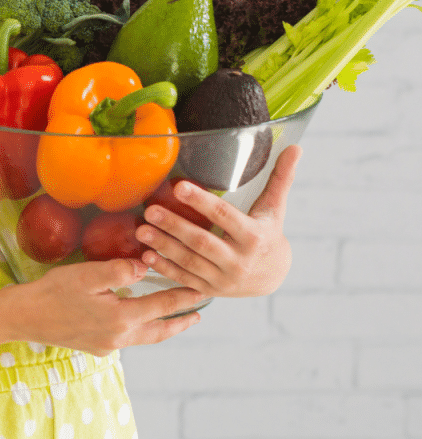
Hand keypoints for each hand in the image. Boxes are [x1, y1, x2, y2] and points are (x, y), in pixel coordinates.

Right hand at [18, 258, 204, 356]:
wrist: (24, 317)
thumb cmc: (53, 292)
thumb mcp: (87, 275)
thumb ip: (119, 270)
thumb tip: (144, 267)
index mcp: (121, 318)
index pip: (163, 305)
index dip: (184, 296)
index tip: (203, 289)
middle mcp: (119, 337)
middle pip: (160, 330)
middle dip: (181, 321)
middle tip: (199, 313)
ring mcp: (107, 345)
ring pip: (145, 337)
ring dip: (163, 328)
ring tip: (176, 321)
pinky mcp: (96, 347)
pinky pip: (128, 340)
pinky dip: (142, 330)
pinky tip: (137, 321)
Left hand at [136, 144, 302, 297]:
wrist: (272, 277)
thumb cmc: (268, 234)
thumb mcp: (274, 209)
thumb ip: (281, 179)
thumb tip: (296, 148)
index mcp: (255, 236)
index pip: (225, 216)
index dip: (201, 202)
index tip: (178, 187)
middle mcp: (239, 260)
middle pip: (202, 241)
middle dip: (174, 226)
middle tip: (150, 210)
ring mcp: (224, 278)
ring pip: (190, 262)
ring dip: (164, 246)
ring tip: (141, 230)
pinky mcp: (210, 290)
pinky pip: (184, 279)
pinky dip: (164, 268)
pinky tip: (146, 255)